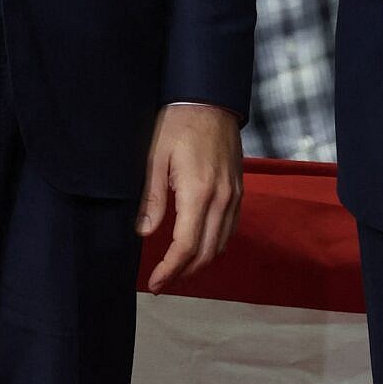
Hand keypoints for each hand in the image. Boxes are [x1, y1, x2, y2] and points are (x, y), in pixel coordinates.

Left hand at [136, 102, 242, 292]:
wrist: (209, 100)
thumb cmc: (177, 124)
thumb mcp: (155, 158)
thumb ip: (152, 198)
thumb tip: (144, 233)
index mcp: (198, 192)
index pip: (185, 246)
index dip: (169, 270)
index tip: (154, 283)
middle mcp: (221, 199)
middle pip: (206, 252)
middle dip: (183, 273)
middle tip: (161, 283)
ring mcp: (233, 196)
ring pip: (220, 244)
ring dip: (199, 263)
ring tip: (176, 270)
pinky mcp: (238, 191)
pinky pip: (229, 229)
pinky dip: (213, 245)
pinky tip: (197, 247)